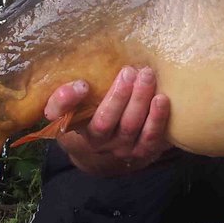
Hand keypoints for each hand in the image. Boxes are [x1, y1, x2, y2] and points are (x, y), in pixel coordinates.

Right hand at [43, 66, 171, 175]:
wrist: (114, 140)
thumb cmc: (95, 109)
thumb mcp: (78, 99)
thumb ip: (70, 88)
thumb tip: (78, 78)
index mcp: (73, 123)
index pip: (61, 114)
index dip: (67, 101)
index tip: (81, 85)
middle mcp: (96, 141)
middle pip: (104, 121)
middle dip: (118, 95)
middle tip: (129, 71)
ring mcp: (120, 148)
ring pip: (129, 127)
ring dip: (140, 100)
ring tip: (147, 76)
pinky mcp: (142, 151)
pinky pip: (150, 138)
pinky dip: (157, 119)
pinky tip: (162, 99)